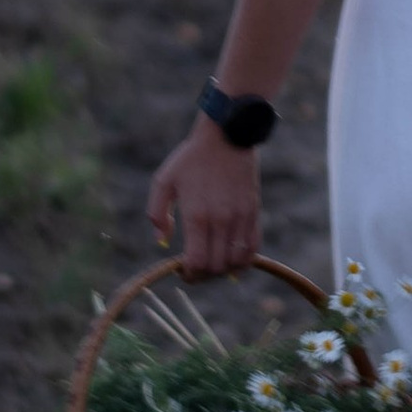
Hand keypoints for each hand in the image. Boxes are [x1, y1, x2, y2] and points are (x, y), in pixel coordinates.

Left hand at [145, 122, 261, 274]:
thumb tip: (162, 241)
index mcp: (197, 215)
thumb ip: (157, 213)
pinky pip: (253, 248)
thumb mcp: (164, 181)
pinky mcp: (254, 212)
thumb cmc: (190, 158)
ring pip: (236, 262)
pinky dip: (244, 261)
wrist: (227, 135)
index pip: (197, 262)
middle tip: (194, 270)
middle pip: (216, 267)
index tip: (182, 271)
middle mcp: (221, 220)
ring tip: (212, 265)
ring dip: (223, 271)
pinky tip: (232, 260)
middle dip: (203, 276)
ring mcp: (240, 217)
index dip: (189, 275)